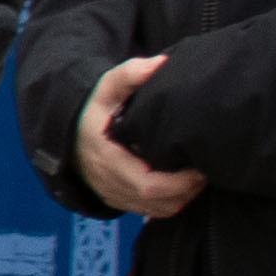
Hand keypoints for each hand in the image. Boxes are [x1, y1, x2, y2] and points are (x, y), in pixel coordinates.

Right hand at [75, 55, 206, 221]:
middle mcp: (109, 183)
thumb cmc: (95, 111)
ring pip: (158, 210)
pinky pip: (153, 212)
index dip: (179, 182)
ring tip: (198, 176)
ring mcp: (114, 196)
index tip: (200, 166)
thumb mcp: (106, 87)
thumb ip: (130, 73)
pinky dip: (172, 202)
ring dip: (182, 198)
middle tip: (207, 171)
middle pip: (158, 202)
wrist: (69, 134)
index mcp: (107, 159)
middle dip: (187, 190)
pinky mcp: (120, 202)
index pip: (148, 184)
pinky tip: (183, 185)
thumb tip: (160, 64)